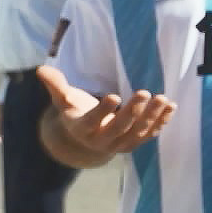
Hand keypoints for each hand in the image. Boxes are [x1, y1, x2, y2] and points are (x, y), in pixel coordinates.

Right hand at [36, 65, 173, 155]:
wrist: (86, 140)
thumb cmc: (76, 113)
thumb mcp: (64, 101)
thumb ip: (56, 85)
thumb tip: (41, 68)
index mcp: (83, 129)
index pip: (92, 121)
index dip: (102, 111)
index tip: (113, 96)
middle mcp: (103, 140)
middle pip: (119, 128)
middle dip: (133, 111)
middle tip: (144, 92)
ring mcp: (121, 144)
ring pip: (138, 132)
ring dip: (152, 116)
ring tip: (163, 99)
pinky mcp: (135, 143)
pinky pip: (150, 135)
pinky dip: (161, 122)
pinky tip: (170, 107)